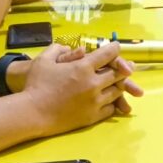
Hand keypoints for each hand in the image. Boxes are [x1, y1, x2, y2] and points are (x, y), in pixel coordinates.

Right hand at [22, 42, 142, 135]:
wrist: (32, 113)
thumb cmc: (35, 85)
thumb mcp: (43, 60)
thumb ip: (57, 49)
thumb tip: (68, 46)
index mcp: (82, 67)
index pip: (108, 54)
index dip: (115, 48)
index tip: (117, 47)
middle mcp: (93, 83)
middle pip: (118, 73)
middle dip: (125, 67)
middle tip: (130, 66)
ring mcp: (94, 101)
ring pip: (117, 91)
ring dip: (120, 85)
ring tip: (123, 82)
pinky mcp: (92, 116)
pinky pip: (110, 108)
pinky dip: (113, 102)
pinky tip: (112, 100)